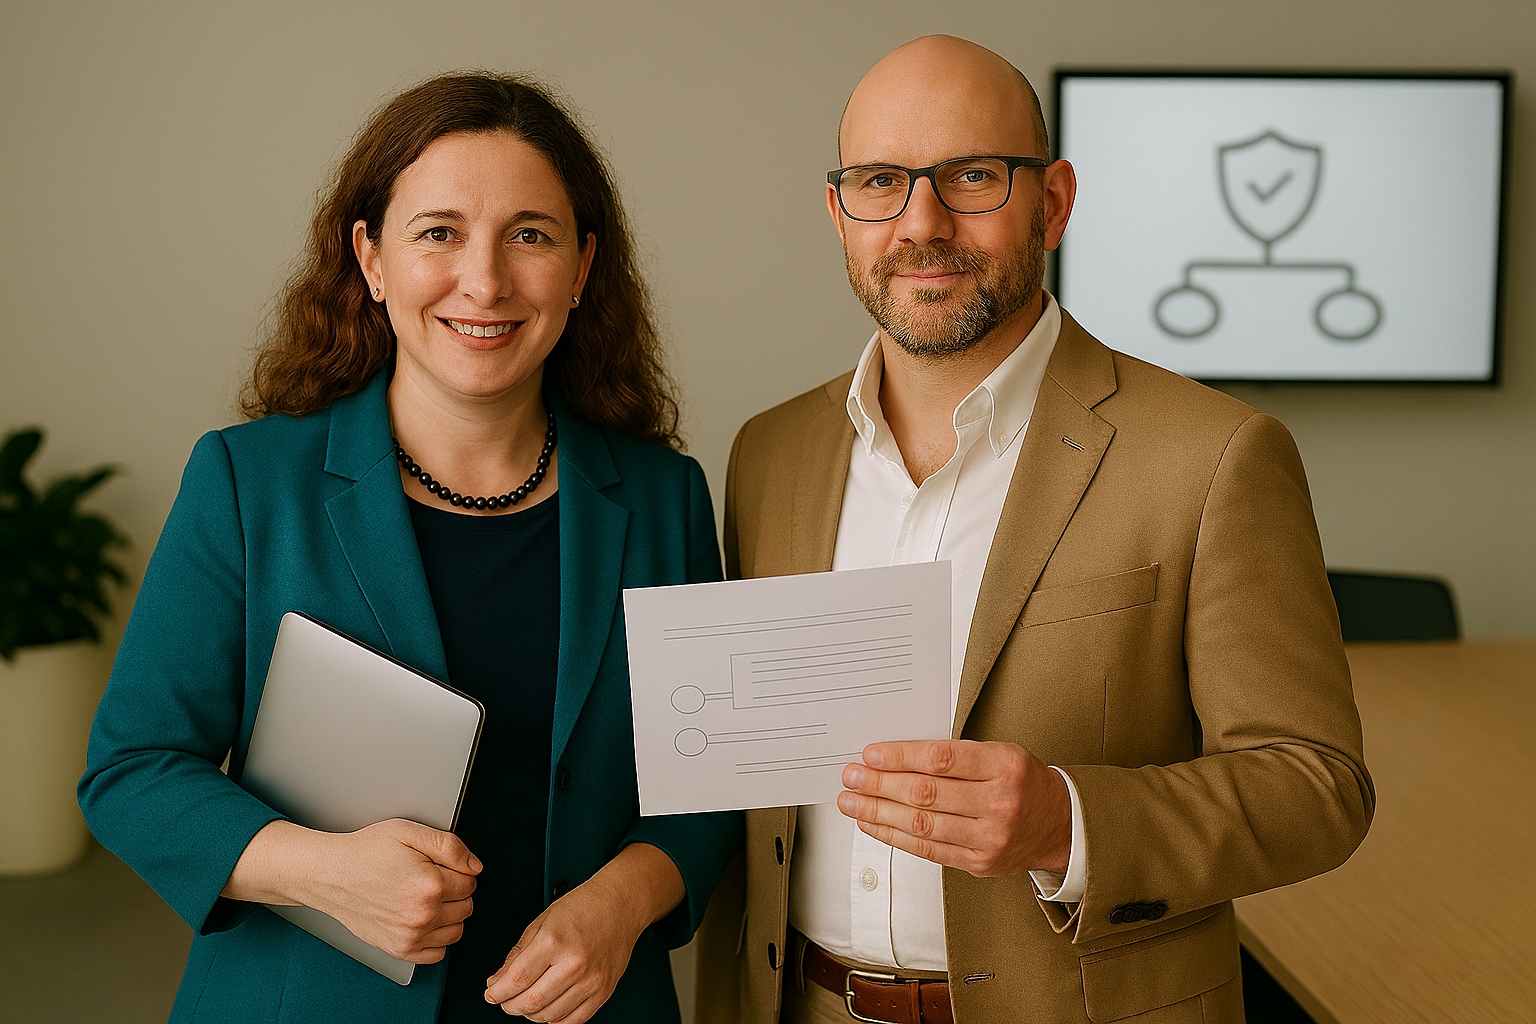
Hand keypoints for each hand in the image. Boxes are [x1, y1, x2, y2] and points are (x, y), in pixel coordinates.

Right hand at [309, 818, 480, 962]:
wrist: (330, 875)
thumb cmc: (366, 852)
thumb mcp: (409, 832)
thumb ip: (450, 846)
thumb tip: (475, 866)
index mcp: (430, 885)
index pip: (471, 882)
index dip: (460, 871)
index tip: (442, 866)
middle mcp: (422, 915)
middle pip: (467, 907)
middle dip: (457, 892)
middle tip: (433, 879)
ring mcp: (410, 936)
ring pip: (456, 930)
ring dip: (450, 915)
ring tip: (428, 899)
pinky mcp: (399, 950)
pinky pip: (437, 953)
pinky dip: (436, 939)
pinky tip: (423, 920)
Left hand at [484, 843, 682, 1021]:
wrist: (621, 904)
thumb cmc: (581, 907)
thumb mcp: (541, 921)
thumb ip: (517, 954)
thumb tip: (497, 982)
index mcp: (554, 940)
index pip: (517, 979)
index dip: (497, 992)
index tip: (490, 994)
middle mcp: (574, 963)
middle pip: (531, 1002)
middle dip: (510, 1006)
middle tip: (504, 1000)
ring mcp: (592, 980)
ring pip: (550, 1015)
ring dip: (530, 1014)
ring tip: (526, 1001)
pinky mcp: (604, 991)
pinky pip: (573, 1020)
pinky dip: (555, 1019)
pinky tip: (549, 1007)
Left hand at [835, 739, 1071, 877]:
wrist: (1059, 825)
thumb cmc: (1022, 782)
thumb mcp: (1000, 754)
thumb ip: (954, 755)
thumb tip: (894, 757)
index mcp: (1005, 766)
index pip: (942, 759)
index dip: (901, 757)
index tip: (871, 754)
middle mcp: (1000, 803)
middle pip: (926, 794)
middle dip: (880, 785)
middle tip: (852, 777)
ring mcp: (990, 838)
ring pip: (922, 825)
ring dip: (878, 813)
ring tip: (852, 802)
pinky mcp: (979, 863)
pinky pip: (928, 850)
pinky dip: (895, 836)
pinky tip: (874, 824)